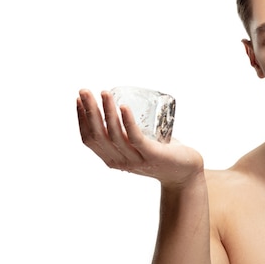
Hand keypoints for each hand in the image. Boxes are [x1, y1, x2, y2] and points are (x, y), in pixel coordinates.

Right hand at [77, 89, 203, 186]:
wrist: (185, 173)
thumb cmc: (162, 154)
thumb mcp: (138, 145)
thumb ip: (128, 132)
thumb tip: (122, 103)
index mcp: (112, 159)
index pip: (89, 139)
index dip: (82, 119)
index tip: (79, 99)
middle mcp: (120, 161)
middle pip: (98, 135)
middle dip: (89, 110)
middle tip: (84, 90)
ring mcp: (135, 160)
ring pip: (115, 134)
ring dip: (107, 111)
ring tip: (105, 92)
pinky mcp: (152, 155)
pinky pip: (135, 137)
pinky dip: (128, 121)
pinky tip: (124, 107)